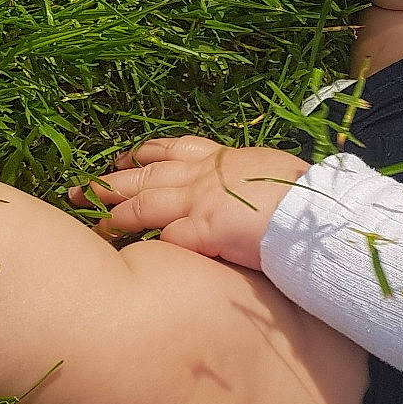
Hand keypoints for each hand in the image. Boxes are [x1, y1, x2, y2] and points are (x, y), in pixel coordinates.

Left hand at [70, 137, 309, 270]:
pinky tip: (126, 253)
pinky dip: (145, 244)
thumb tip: (250, 190)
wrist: (321, 212)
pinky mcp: (203, 231)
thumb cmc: (310, 196)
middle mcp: (207, 175)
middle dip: (112, 181)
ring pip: (143, 204)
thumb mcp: (280, 174)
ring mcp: (202, 201)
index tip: (126, 157)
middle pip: (147, 173)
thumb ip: (254, 180)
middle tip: (82, 188)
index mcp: (228, 159)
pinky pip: (164, 238)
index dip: (147, 153)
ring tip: (91, 224)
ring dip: (113, 215)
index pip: (178, 149)